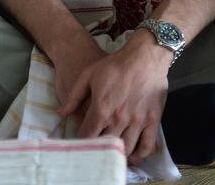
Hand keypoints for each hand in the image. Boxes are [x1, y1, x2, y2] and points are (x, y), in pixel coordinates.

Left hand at [59, 31, 170, 164]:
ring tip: (112, 157)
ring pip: (127, 148)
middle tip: (95, 152)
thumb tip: (61, 114)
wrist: (144, 58)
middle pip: (106, 144)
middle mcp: (119, 120)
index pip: (89, 135)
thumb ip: (74, 96)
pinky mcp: (153, 121)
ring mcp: (137, 122)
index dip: (82, 142)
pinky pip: (147, 145)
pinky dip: (140, 155)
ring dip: (119, 155)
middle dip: (99, 150)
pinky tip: (134, 157)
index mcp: (102, 109)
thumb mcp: (88, 75)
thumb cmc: (114, 65)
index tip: (80, 144)